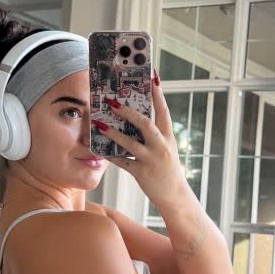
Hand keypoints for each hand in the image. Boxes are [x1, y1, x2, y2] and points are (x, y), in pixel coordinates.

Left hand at [91, 71, 186, 210]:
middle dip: (128, 112)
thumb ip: (154, 134)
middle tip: (112, 102)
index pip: (163, 111)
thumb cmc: (168, 170)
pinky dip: (110, 156)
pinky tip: (99, 150)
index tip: (151, 77)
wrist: (175, 196)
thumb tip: (135, 118)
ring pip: (130, 143)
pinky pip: (122, 162)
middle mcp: (161, 146)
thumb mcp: (166, 149)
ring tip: (99, 124)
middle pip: (145, 123)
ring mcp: (151, 160)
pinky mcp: (142, 173)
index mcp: (168, 136)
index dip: (157, 93)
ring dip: (113, 132)